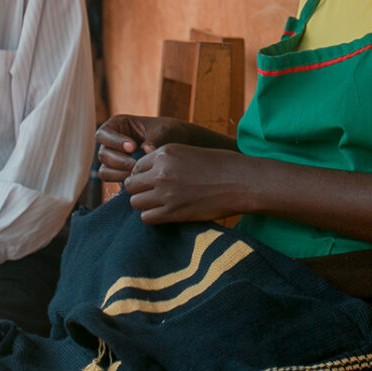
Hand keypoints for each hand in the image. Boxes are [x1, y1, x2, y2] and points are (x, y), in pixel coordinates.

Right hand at [95, 115, 192, 182]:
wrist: (177, 146)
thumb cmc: (168, 132)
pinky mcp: (119, 174)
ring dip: (119, 173)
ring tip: (138, 173)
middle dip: (119, 161)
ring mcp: (114, 160)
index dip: (115, 141)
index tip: (133, 147)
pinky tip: (138, 179)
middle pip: (103, 154)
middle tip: (136, 164)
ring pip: (105, 171)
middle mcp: (111, 143)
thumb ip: (154, 139)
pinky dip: (122, 181)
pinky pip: (112, 181)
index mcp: (117, 126)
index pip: (103, 134)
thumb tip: (146, 150)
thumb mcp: (164, 131)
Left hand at [124, 144, 257, 223]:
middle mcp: (161, 171)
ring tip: (159, 204)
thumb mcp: (189, 152)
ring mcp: (165, 192)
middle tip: (153, 195)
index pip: (136, 166)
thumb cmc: (220, 165)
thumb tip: (148, 175)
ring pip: (135, 202)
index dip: (141, 175)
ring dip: (145, 204)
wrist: (241, 181)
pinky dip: (153, 217)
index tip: (151, 182)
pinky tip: (165, 214)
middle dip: (139, 190)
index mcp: (165, 153)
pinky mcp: (172, 212)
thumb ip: (167, 161)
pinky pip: (147, 217)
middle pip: (130, 185)